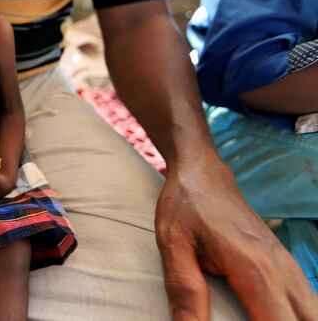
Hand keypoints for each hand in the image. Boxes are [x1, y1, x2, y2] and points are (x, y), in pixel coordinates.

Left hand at [156, 153, 317, 319]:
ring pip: (311, 314)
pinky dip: (294, 317)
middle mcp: (282, 271)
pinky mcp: (287, 267)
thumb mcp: (172, 243)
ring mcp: (289, 268)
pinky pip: (305, 305)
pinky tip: (265, 315)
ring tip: (252, 318)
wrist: (203, 171)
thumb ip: (184, 289)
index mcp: (254, 269)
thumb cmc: (185, 204)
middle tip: (245, 320)